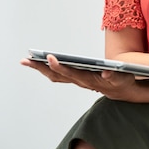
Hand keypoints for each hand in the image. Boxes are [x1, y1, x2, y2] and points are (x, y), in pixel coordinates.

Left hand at [20, 55, 135, 99]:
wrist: (122, 91)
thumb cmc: (122, 82)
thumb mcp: (122, 78)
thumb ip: (114, 76)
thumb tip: (106, 73)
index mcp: (88, 79)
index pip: (70, 73)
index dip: (59, 66)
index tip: (50, 57)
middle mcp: (79, 81)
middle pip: (56, 75)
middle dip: (40, 68)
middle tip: (25, 59)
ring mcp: (76, 81)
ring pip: (54, 76)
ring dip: (40, 69)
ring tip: (27, 60)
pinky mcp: (76, 78)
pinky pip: (58, 75)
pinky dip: (47, 69)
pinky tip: (41, 63)